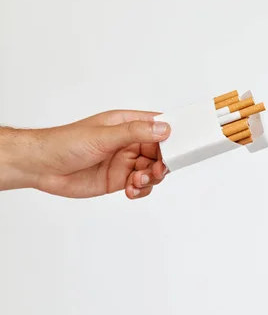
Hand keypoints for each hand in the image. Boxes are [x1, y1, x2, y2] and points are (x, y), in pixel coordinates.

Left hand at [18, 110, 169, 198]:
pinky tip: (131, 190)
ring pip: (152, 171)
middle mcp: (128, 142)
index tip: (180, 148)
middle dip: (162, 163)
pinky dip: (141, 190)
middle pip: (159, 152)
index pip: (157, 127)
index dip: (170, 136)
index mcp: (127, 124)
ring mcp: (124, 162)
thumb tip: (163, 129)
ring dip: (150, 178)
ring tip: (137, 181)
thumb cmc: (65, 143)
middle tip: (156, 171)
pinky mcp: (118, 180)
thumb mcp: (104, 135)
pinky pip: (140, 185)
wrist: (40, 167)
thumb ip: (135, 133)